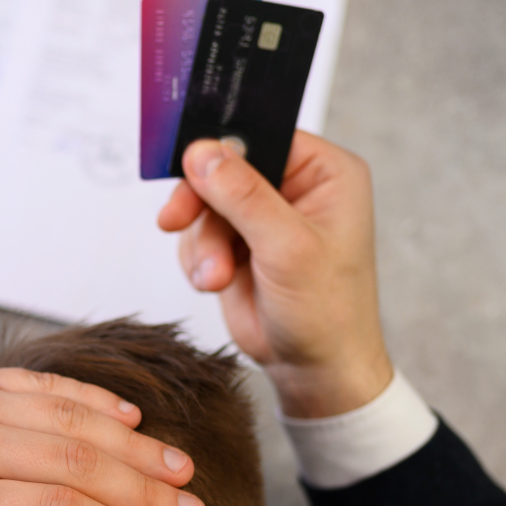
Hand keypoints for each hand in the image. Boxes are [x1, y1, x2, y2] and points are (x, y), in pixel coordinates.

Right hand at [158, 132, 392, 417]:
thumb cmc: (328, 312)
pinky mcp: (237, 247)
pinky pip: (196, 235)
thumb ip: (243, 196)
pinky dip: (196, 259)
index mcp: (324, 173)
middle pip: (223, 169)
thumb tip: (202, 153)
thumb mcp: (287, 247)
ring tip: (216, 276)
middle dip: (200, 203)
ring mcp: (262, 220)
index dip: (222, 148)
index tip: (187, 162)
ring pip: (204, 205)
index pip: (263, 136)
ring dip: (201, 242)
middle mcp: (293, 190)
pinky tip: (214, 282)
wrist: (314, 369)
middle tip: (177, 220)